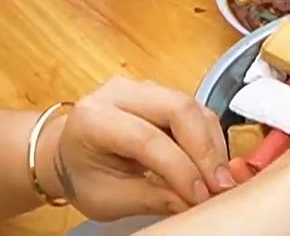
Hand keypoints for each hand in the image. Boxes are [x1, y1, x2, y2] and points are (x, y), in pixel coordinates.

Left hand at [41, 77, 234, 219]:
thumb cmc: (82, 176)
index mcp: (93, 117)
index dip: (179, 168)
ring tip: (220, 179)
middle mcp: (119, 92)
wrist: (69, 154)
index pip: (145, 138)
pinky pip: (196, 110)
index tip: (200, 196)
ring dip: (212, 145)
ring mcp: (144, 87)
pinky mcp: (164, 93)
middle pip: (178, 108)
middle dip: (205, 149)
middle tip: (220, 184)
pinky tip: (214, 165)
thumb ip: (152, 198)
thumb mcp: (109, 198)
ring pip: (193, 107)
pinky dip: (210, 138)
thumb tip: (196, 203)